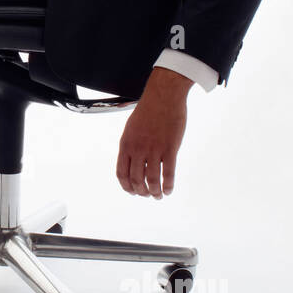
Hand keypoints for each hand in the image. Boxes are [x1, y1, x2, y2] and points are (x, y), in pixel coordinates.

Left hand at [116, 67, 191, 197]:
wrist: (164, 96)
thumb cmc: (149, 109)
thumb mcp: (131, 127)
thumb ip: (131, 144)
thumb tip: (133, 159)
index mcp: (126, 144)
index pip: (122, 173)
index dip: (127, 186)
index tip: (132, 192)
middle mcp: (138, 149)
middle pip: (136, 180)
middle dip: (141, 192)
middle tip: (148, 195)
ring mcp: (154, 150)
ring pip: (152, 180)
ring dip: (155, 192)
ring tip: (159, 196)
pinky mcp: (170, 149)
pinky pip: (168, 173)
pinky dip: (168, 185)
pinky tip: (169, 190)